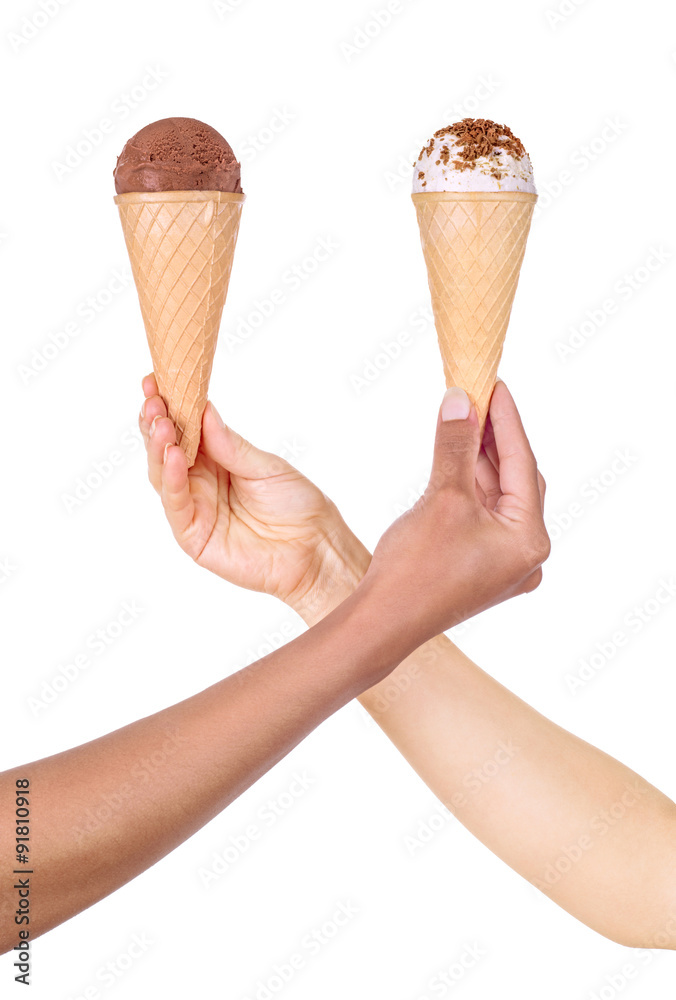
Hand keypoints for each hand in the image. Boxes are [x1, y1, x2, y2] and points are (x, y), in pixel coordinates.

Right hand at [139, 374, 367, 613]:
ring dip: (159, 446)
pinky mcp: (192, 535)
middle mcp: (199, 482)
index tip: (158, 379)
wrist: (314, 548)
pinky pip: (175, 504)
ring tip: (161, 422)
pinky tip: (173, 455)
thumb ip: (230, 445)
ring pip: (162, 474)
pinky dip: (171, 479)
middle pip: (166, 449)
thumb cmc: (296, 505)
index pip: (184, 429)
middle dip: (157, 422)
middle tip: (154, 397)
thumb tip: (203, 410)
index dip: (170, 406)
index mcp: (216, 460)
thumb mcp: (266, 466)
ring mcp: (193, 508)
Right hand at [363, 381, 548, 642]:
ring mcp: (506, 566)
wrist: (384, 623)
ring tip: (463, 423)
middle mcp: (527, 556)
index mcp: (530, 539)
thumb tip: (461, 400)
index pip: (523, 463)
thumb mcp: (441, 497)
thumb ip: (455, 445)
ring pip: (499, 499)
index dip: (507, 419)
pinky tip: (456, 464)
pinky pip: (485, 518)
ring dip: (481, 463)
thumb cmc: (416, 568)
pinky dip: (472, 489)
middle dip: (494, 440)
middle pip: (516, 481)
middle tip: (477, 399)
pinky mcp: (482, 570)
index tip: (495, 384)